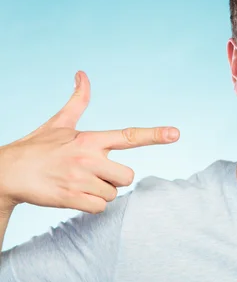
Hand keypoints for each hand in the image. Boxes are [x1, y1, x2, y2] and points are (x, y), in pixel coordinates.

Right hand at [0, 71, 179, 213]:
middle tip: (93, 173)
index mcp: (90, 139)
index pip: (129, 136)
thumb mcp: (59, 122)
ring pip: (113, 193)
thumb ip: (78, 100)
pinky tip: (74, 195)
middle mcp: (88, 157)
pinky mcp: (71, 197)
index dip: (154, 135)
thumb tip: (82, 73)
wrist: (7, 173)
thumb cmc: (38, 148)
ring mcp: (80, 178)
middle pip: (127, 176)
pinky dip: (91, 205)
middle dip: (115, 178)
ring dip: (101, 192)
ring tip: (79, 182)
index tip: (175, 134)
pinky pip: (100, 207)